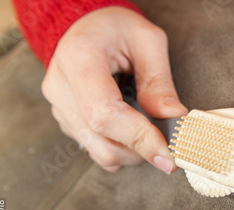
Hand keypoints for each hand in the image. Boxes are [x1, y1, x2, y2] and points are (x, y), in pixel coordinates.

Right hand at [42, 7, 187, 172]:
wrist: (90, 29)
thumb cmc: (118, 29)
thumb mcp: (148, 41)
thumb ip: (160, 81)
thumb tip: (174, 116)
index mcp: (78, 59)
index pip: (104, 113)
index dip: (138, 139)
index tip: (167, 155)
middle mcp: (60, 88)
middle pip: (101, 141)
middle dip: (141, 150)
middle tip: (169, 142)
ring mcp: (60, 108)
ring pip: (99, 152)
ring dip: (133, 153)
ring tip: (152, 131)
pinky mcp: (67, 122)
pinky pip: (96, 150)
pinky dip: (122, 150)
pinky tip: (134, 131)